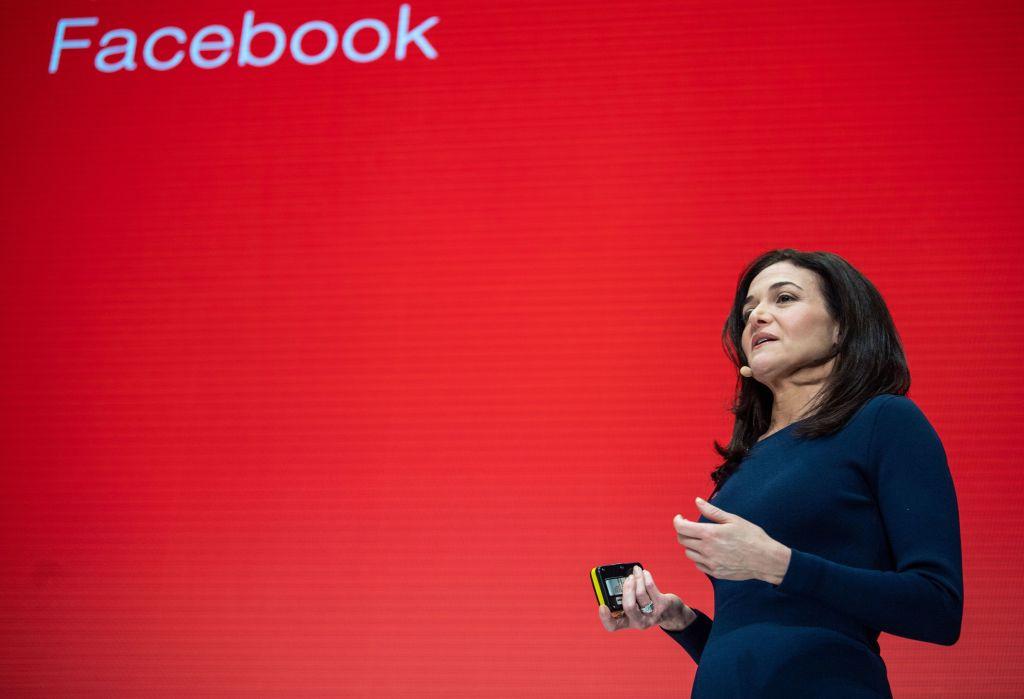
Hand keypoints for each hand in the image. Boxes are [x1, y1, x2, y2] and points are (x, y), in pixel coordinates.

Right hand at [598, 565, 695, 631]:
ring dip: (638, 579)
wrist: (672, 613)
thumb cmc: (648, 606)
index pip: (612, 626)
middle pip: (629, 607)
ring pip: (641, 594)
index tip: (602, 606)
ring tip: (636, 571)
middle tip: (628, 578)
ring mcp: (652, 615)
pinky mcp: (662, 606)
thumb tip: (621, 578)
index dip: (605, 618)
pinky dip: (646, 578)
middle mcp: (639, 622)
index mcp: (627, 622)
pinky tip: (645, 573)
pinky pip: (651, 588)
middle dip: (627, 589)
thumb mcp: (635, 606)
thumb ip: (625, 597)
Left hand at [674, 497, 791, 583]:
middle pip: (682, 540)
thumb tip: (697, 501)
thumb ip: (712, 511)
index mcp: (710, 534)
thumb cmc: (752, 537)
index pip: (681, 528)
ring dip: (691, 545)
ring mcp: (710, 563)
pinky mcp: (715, 573)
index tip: (681, 517)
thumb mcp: (733, 519)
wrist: (766, 560)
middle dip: (684, 531)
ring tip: (702, 539)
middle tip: (692, 527)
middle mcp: (706, 550)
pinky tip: (709, 552)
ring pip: (688, 553)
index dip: (677, 521)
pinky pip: (698, 565)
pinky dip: (699, 557)